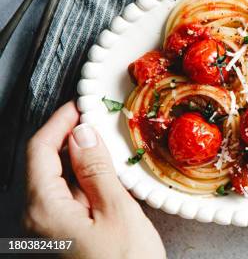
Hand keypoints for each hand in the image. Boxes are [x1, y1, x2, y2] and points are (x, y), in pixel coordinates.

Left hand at [24, 101, 165, 257]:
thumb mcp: (116, 211)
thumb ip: (96, 170)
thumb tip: (83, 134)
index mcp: (44, 209)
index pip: (39, 150)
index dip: (59, 122)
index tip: (80, 105)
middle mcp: (39, 217)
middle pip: (45, 162)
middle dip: (69, 136)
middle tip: (96, 119)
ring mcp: (52, 227)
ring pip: (59, 178)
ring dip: (80, 157)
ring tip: (107, 143)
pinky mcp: (66, 232)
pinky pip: (69, 195)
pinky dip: (86, 178)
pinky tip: (108, 174)